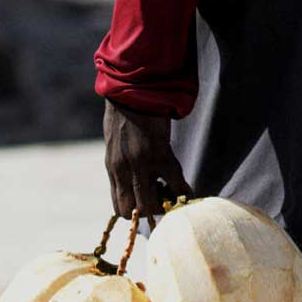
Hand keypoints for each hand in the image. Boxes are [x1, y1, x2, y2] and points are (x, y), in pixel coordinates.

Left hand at [103, 99, 192, 217]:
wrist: (133, 89)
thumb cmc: (126, 113)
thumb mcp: (117, 143)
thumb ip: (123, 164)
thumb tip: (133, 180)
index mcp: (113, 168)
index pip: (119, 208)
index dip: (135, 213)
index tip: (149, 202)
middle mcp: (122, 170)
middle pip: (131, 212)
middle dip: (149, 213)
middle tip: (162, 198)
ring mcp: (139, 164)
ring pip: (149, 205)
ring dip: (164, 204)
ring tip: (172, 191)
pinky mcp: (159, 154)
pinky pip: (175, 184)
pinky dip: (184, 191)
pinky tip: (188, 189)